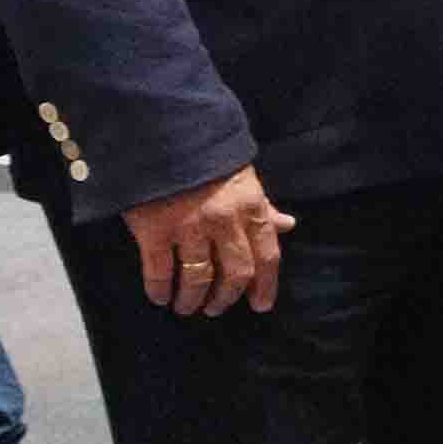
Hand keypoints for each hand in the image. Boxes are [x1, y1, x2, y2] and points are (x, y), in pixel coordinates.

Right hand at [127, 163, 294, 315]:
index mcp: (251, 208)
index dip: (266, 285)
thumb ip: (263, 206)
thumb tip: (288, 225)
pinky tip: (160, 298)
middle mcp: (225, 222)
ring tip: (187, 307)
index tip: (260, 305)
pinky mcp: (154, 231)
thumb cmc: (206, 158)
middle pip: (235, 273)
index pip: (267, 255)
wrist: (160, 134)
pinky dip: (160, 289)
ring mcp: (189, 227)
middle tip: (216, 309)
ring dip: (193, 299)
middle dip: (227, 298)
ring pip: (198, 277)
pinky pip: (159, 271)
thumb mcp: (243, 178)